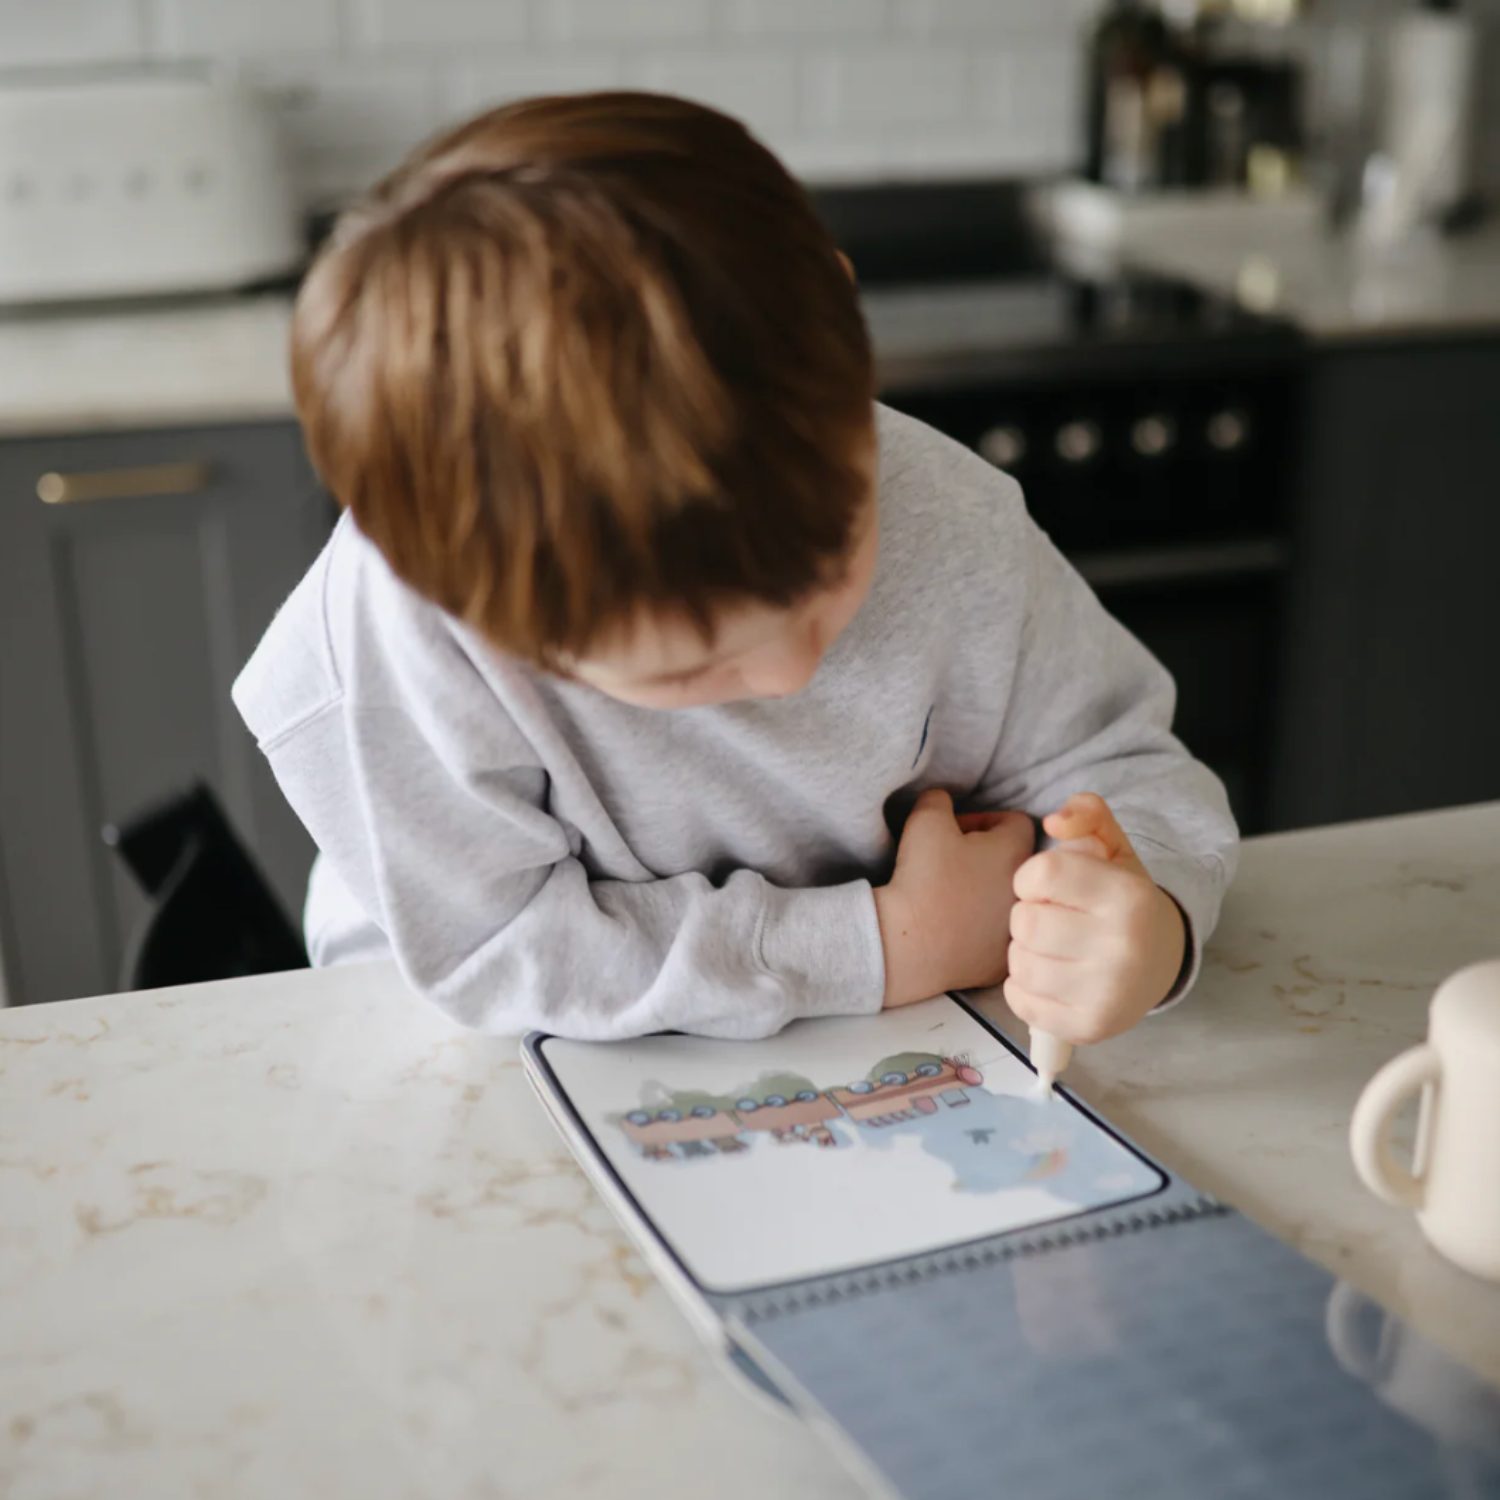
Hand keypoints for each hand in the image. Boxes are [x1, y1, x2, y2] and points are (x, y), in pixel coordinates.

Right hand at [875, 789, 1034, 1007]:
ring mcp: (1017, 931)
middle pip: (1016, 862)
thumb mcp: (925, 820)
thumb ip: (940, 799)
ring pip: (1008, 901)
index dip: (985, 820)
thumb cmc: (921, 877)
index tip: (956, 832)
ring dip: (987, 893)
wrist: (908, 944)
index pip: (1016, 821)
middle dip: (988, 856)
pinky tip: (953, 928)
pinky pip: (996, 938)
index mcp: (1017, 852)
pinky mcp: (1002, 963)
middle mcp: (1029, 892)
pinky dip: (979, 930)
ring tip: (953, 895)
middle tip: (954, 861)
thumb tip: (944, 802)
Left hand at [1004, 792, 1186, 1044]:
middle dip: (1028, 916)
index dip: (1031, 877)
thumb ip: (1086, 814)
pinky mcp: (1089, 1028)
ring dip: (1024, 952)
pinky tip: (1049, 976)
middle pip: (1025, 922)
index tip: (1046, 886)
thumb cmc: (1121, 900)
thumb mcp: (1113, 847)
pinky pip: (1020, 1001)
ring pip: (1019, 963)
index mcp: (1128, 896)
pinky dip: (1023, 987)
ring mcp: (1108, 993)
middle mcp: (1123, 947)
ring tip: (1051, 948)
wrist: (1160, 962)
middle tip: (1051, 920)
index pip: (1041, 874)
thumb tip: (1054, 820)